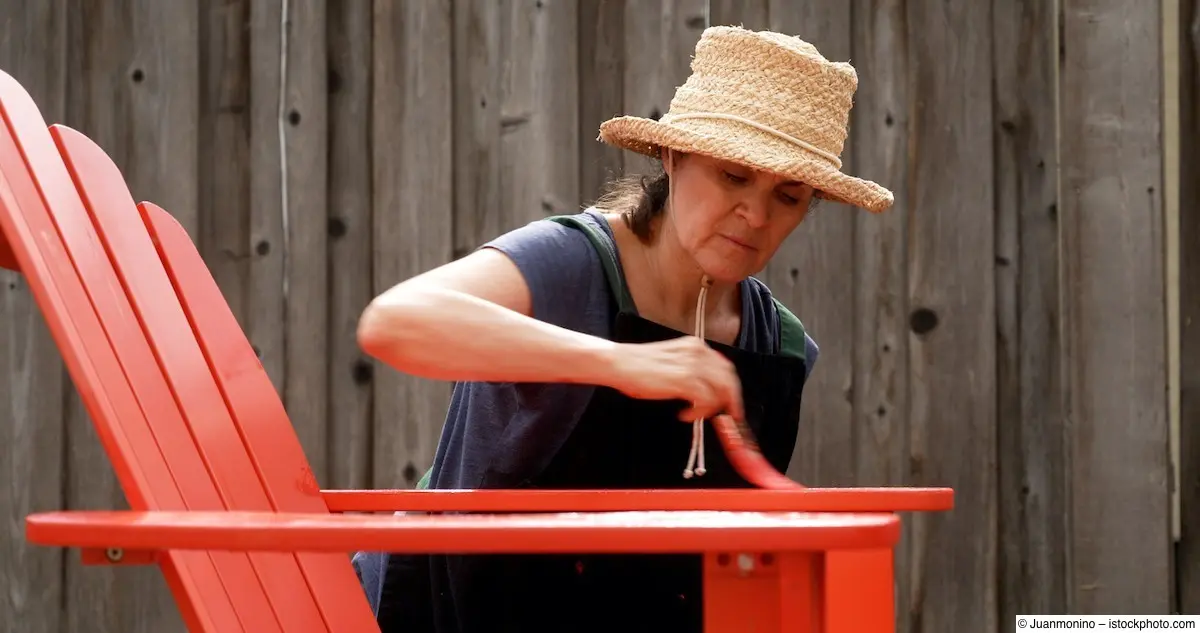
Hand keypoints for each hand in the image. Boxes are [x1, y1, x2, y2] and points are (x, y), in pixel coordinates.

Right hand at [606, 336, 744, 422]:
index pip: (725, 367)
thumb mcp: (673, 361)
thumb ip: (692, 370)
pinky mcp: (684, 379)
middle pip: (729, 378)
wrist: (620, 363)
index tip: (732, 402)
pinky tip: (685, 414)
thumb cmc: (639, 365)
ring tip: (698, 414)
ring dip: (713, 408)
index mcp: (696, 346)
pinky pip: (706, 400)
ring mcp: (692, 365)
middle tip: (730, 416)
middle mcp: (698, 352)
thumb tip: (707, 390)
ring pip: (721, 390)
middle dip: (732, 400)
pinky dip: (699, 412)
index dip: (732, 387)